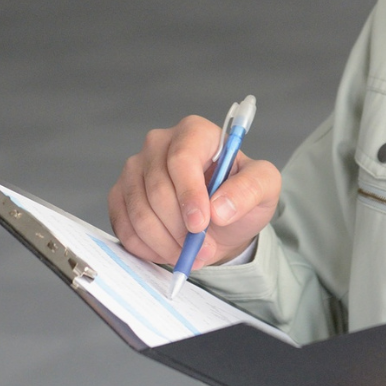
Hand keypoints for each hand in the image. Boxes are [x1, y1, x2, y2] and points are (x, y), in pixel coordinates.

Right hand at [108, 114, 279, 268]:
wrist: (220, 220)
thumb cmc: (239, 196)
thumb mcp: (264, 188)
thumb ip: (250, 190)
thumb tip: (220, 208)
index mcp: (194, 132)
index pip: (181, 159)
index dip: (188, 195)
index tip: (200, 225)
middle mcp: (159, 143)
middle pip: (157, 189)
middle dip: (180, 228)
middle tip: (202, 250)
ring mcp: (135, 168)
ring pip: (139, 212)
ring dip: (165, 242)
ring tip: (190, 254)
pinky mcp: (120, 194)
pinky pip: (124, 226)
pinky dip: (147, 247)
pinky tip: (169, 249)